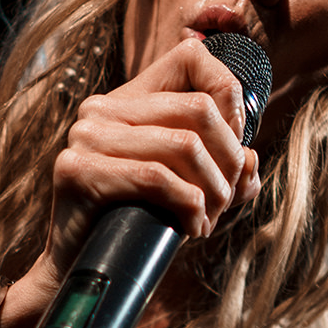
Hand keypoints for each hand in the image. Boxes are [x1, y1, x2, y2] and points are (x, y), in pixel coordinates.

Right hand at [35, 34, 262, 298]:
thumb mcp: (190, 189)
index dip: (228, 93)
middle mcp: (102, 109)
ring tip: (209, 218)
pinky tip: (191, 228)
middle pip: (200, 109)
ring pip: (184, 145)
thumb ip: (224, 170)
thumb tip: (251, 159)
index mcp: (129, 99)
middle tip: (226, 199)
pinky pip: (157, 178)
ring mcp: (85, 137)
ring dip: (213, 190)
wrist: (82, 271)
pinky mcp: (77, 170)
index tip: (234, 143)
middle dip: (229, 159)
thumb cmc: (139, 225)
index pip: (192, 56)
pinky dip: (190, 207)